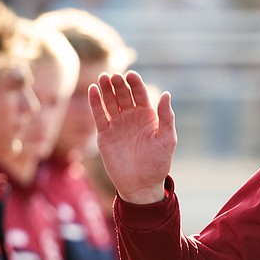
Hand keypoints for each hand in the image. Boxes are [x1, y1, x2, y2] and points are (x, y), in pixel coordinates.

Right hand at [89, 70, 175, 203]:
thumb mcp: (167, 140)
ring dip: (106, 89)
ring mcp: (117, 124)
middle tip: (115, 76)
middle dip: (119, 84)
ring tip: (103, 78)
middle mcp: (131, 117)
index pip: (140, 94)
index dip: (136, 83)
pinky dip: (95, 102)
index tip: (131, 75)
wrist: (141, 185)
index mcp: (147, 116)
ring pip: (110, 102)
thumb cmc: (158, 163)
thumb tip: (166, 94)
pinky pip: (99, 115)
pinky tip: (93, 90)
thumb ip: (166, 117)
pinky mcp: (105, 134)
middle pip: (123, 95)